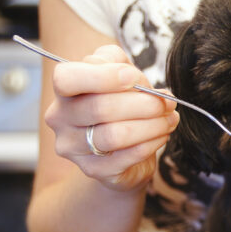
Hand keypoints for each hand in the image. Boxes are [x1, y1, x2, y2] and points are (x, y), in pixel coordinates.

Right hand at [45, 44, 178, 191]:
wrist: (121, 149)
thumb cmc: (120, 104)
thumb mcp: (118, 73)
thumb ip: (116, 62)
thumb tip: (129, 74)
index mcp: (64, 90)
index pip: (67, 79)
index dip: (102, 76)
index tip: (133, 77)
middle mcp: (60, 119)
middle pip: (100, 108)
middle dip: (143, 103)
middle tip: (168, 102)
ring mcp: (73, 148)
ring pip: (115, 135)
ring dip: (152, 125)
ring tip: (170, 118)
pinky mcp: (94, 170)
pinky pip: (128, 156)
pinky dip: (152, 142)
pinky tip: (163, 134)